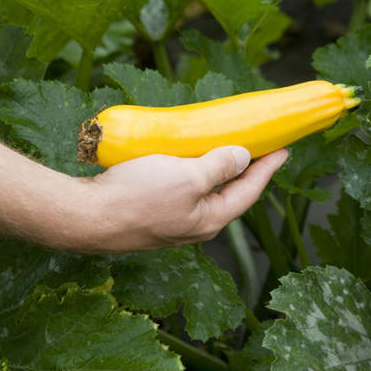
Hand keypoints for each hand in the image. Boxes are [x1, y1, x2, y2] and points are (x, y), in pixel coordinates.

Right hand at [76, 146, 288, 252]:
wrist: (86, 216)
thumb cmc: (137, 195)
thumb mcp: (186, 177)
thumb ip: (219, 167)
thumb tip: (243, 157)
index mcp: (209, 219)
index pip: (249, 191)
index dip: (268, 168)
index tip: (284, 148)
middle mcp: (194, 224)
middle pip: (229, 194)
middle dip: (246, 170)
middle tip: (260, 145)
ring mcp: (172, 221)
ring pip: (204, 192)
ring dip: (218, 169)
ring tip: (225, 146)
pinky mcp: (151, 212)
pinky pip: (182, 189)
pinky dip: (192, 171)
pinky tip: (185, 157)